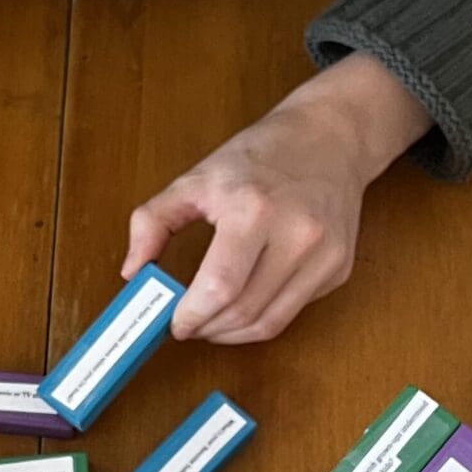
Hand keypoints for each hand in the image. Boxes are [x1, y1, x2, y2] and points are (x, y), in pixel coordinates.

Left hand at [123, 54, 433, 344]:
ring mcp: (325, 255)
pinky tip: (246, 300)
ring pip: (271, 323)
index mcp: (253, 209)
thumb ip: (153, 222)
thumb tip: (132, 272)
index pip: (219, 288)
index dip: (191, 316)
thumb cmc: (260, 156)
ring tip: (212, 323)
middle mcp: (297, 234)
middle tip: (188, 325)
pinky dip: (263, 316)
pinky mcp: (339, 268)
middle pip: (244, 312)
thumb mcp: (196, 178)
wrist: (331, 137)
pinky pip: (294, 310)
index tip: (173, 322)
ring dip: (233, 334)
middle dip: (207, 329)